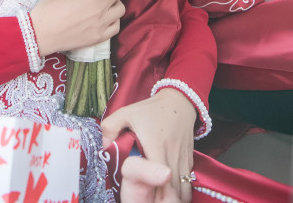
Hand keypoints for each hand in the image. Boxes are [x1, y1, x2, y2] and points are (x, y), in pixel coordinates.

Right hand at [30, 0, 123, 55]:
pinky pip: (116, 26)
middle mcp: (99, 5)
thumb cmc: (47, 9)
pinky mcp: (100, 37)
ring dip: (114, 4)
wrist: (40, 34)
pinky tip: (105, 19)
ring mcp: (102, 23)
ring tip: (106, 5)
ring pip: (121, 8)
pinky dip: (113, 21)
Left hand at [101, 88, 195, 202]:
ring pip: (183, 188)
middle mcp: (172, 155)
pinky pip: (188, 181)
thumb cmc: (151, 108)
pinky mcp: (189, 159)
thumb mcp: (127, 112)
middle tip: (150, 202)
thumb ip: (110, 127)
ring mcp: (183, 159)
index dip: (153, 193)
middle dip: (162, 200)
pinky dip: (181, 190)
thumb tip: (103, 146)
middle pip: (173, 189)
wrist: (179, 100)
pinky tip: (171, 193)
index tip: (144, 198)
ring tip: (161, 200)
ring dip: (173, 197)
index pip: (158, 178)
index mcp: (156, 146)